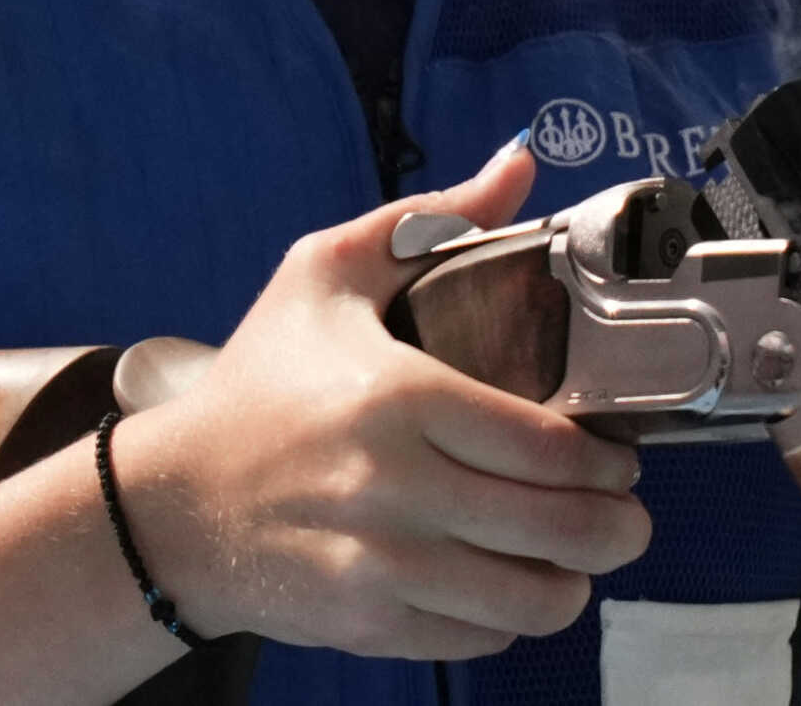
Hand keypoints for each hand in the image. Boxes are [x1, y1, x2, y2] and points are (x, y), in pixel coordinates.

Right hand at [116, 141, 650, 659]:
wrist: (173, 502)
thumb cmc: (261, 380)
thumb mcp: (329, 273)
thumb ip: (432, 217)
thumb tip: (517, 163)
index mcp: (398, 395)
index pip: (546, 446)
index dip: (607, 461)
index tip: (620, 456)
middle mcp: (391, 487)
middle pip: (555, 528)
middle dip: (616, 527)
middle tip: (626, 513)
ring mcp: (377, 567)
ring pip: (527, 597)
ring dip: (576, 582)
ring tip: (581, 555)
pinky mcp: (364, 625)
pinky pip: (476, 637)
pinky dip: (513, 618)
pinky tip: (516, 583)